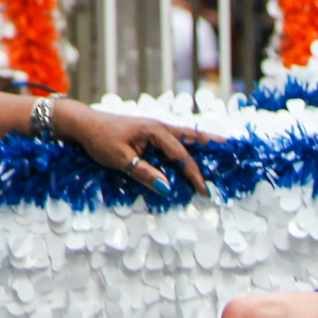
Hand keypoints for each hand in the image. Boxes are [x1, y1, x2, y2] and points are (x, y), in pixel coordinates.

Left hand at [48, 100, 213, 197]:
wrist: (84, 125)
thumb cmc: (100, 140)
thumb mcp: (121, 160)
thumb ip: (145, 173)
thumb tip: (167, 189)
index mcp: (155, 131)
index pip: (182, 156)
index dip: (194, 175)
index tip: (204, 192)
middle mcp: (160, 127)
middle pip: (193, 137)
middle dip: (213, 145)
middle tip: (233, 150)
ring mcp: (156, 128)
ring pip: (186, 136)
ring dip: (204, 143)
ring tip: (222, 148)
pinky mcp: (151, 133)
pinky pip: (176, 139)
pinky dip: (189, 145)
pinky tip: (195, 151)